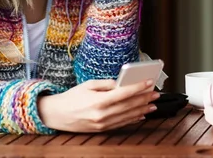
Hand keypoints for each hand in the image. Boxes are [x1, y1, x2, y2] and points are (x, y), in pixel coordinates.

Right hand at [37, 79, 158, 132]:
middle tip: (155, 93)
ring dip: (142, 110)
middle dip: (144, 98)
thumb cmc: (72, 97)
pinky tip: (141, 114)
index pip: (124, 93)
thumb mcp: (88, 85)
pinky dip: (133, 119)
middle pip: (129, 105)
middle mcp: (102, 114)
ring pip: (128, 116)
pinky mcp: (102, 130)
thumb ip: (107, 84)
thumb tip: (122, 83)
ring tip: (153, 104)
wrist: (57, 115)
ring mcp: (103, 124)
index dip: (138, 87)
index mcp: (98, 101)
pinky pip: (121, 124)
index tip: (149, 82)